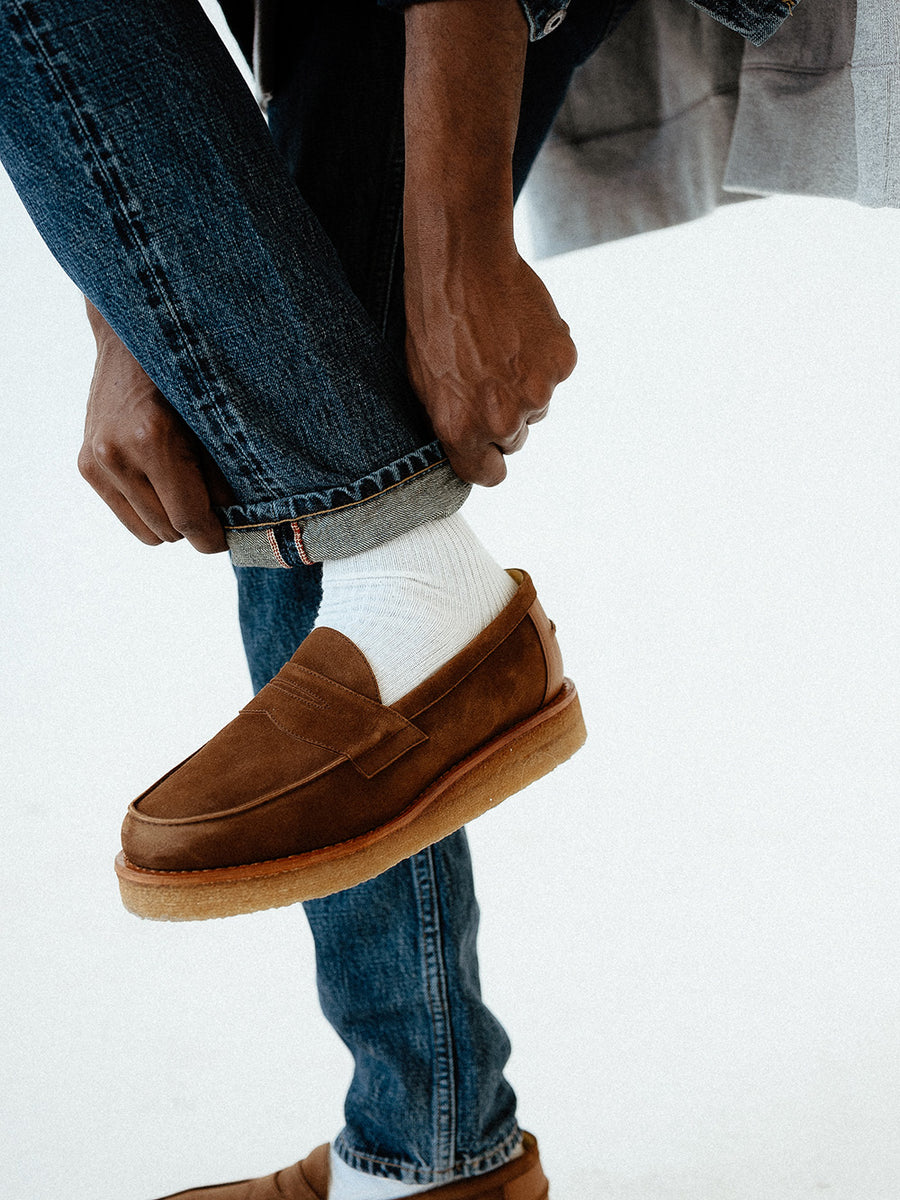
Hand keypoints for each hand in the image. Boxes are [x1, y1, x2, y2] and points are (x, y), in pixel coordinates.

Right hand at [79, 300, 231, 552]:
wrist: (130, 335)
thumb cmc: (185, 372)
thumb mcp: (215, 417)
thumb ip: (225, 473)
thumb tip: (240, 521)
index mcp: (152, 439)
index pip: (189, 520)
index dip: (215, 538)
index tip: (232, 536)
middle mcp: (116, 454)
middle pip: (169, 531)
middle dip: (197, 523)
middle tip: (216, 501)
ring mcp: (96, 461)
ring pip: (148, 531)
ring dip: (173, 519)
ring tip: (189, 486)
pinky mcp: (85, 465)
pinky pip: (128, 515)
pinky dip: (152, 507)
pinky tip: (164, 478)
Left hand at [403, 246, 577, 486]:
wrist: (461, 263)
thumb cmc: (433, 322)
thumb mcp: (425, 384)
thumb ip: (453, 423)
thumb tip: (472, 444)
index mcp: (462, 430)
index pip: (491, 475)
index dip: (488, 458)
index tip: (487, 444)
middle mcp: (502, 420)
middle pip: (516, 439)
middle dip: (505, 416)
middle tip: (486, 375)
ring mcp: (538, 391)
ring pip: (538, 406)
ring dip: (524, 385)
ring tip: (500, 346)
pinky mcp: (562, 361)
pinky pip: (556, 373)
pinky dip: (544, 357)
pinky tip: (520, 331)